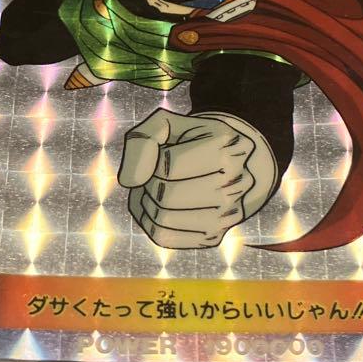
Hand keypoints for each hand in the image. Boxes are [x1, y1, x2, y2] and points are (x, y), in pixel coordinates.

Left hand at [117, 109, 276, 248]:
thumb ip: (143, 140)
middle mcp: (234, 186)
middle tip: (159, 172)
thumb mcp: (168, 124)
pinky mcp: (212, 237)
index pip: (168, 166)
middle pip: (166, 195)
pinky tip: (159, 204)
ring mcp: (226, 216)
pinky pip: (164, 236)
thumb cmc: (193, 140)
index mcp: (226, 149)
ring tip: (159, 187)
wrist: (231, 161)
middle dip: (151, 182)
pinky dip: (150, 219)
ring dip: (149, 201)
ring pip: (163, 219)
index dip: (155, 160)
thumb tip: (128, 181)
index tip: (165, 153)